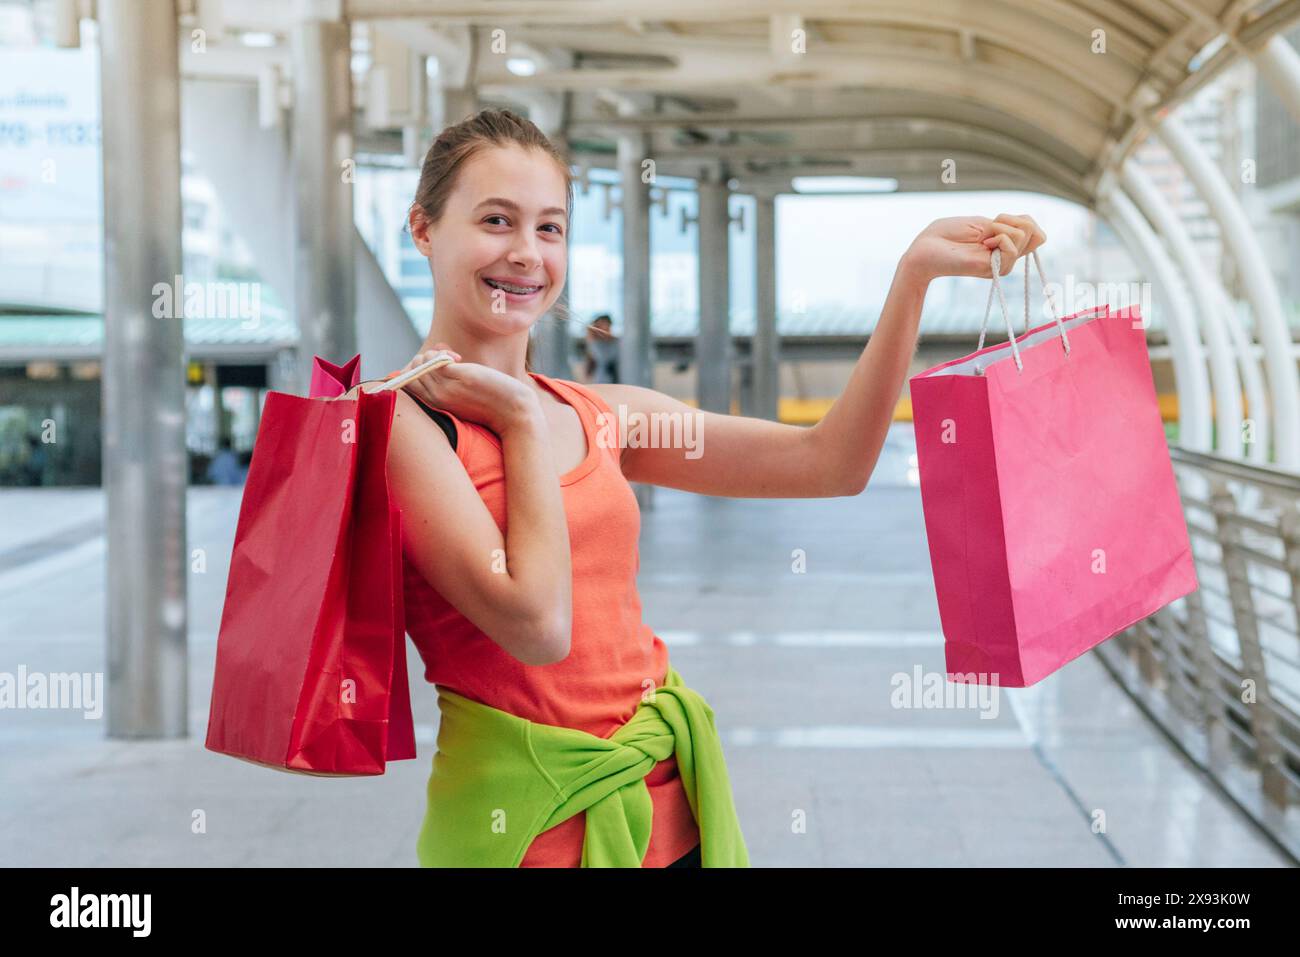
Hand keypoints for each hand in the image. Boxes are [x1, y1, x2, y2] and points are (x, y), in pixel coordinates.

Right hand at [394, 346, 538, 436]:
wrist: (514, 413)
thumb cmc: (492, 404)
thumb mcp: (463, 397)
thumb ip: (448, 385)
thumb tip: (437, 361)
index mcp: (436, 405)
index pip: (407, 384)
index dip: (416, 370)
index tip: (436, 367)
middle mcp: (436, 399)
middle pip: (412, 371)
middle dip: (424, 359)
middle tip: (446, 359)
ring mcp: (445, 389)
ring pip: (421, 363)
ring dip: (434, 354)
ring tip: (454, 358)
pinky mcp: (458, 378)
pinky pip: (435, 359)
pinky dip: (443, 353)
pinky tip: (458, 359)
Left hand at [901, 213, 1046, 282]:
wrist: (926, 248)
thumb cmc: (949, 234)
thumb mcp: (985, 223)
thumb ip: (1011, 228)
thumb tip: (1038, 233)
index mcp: (1005, 245)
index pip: (1037, 234)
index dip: (1025, 221)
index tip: (999, 219)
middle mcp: (1006, 257)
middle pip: (1035, 233)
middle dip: (1012, 220)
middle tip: (988, 227)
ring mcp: (1001, 265)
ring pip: (1024, 238)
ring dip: (1002, 227)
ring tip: (982, 237)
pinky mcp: (993, 269)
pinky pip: (1012, 247)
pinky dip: (999, 236)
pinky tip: (983, 243)